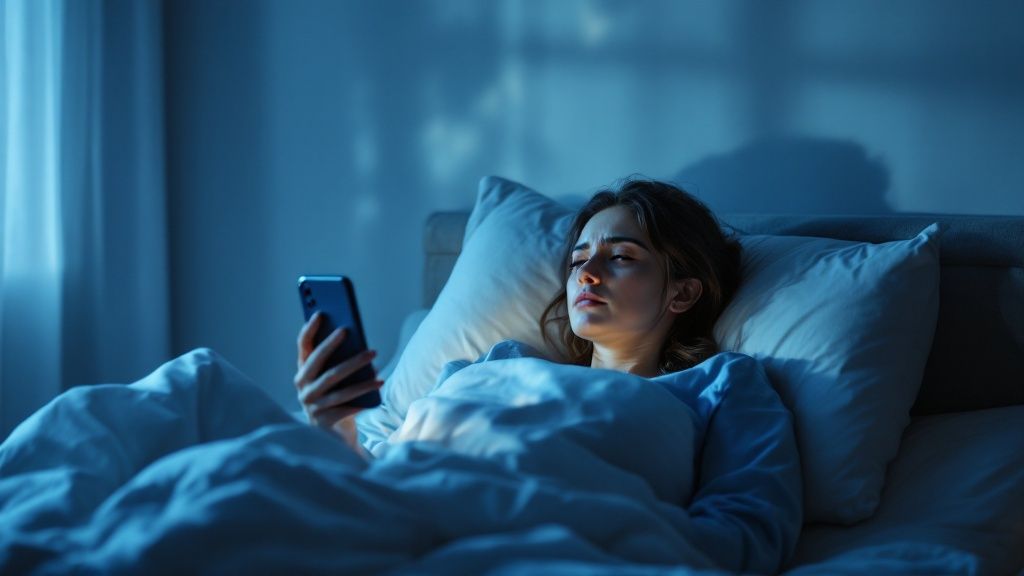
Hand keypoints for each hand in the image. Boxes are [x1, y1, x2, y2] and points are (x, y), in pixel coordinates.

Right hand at [295, 311, 382, 450]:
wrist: (336, 435)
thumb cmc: (337, 398)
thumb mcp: (334, 379)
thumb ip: (338, 362)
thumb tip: (357, 342)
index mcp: (303, 373)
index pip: (303, 347)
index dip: (309, 330)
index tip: (319, 313)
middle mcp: (304, 388)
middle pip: (319, 363)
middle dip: (333, 344)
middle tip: (348, 330)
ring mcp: (312, 406)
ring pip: (336, 384)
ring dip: (357, 368)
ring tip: (374, 357)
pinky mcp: (325, 420)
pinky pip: (347, 404)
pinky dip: (364, 394)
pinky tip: (378, 383)